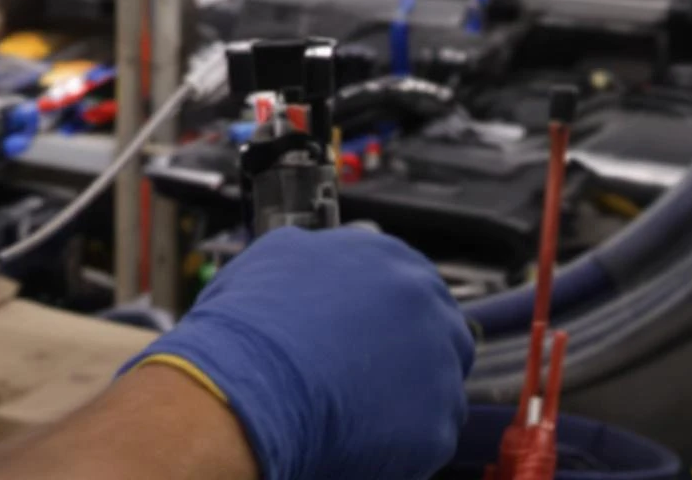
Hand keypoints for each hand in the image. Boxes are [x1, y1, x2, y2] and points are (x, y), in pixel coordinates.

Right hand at [123, 226, 471, 479]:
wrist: (249, 387)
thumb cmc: (249, 324)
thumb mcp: (277, 256)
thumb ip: (318, 255)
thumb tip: (321, 255)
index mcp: (386, 257)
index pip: (412, 280)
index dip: (391, 309)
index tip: (375, 328)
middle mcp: (423, 302)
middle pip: (442, 328)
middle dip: (415, 350)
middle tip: (373, 371)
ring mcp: (439, 363)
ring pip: (440, 384)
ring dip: (411, 394)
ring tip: (359, 404)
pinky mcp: (439, 423)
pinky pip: (430, 432)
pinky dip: (403, 437)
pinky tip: (361, 431)